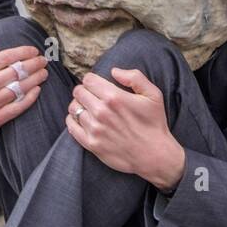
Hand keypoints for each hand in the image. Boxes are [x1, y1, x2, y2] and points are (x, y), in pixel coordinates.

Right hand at [0, 38, 47, 165]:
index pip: (5, 57)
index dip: (22, 52)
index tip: (34, 51)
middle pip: (15, 72)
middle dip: (33, 64)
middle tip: (42, 61)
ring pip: (18, 88)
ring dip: (35, 79)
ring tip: (43, 73)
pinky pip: (17, 106)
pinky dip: (30, 98)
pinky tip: (37, 89)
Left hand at [65, 67, 185, 190]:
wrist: (154, 155)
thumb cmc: (154, 123)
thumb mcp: (153, 94)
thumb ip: (135, 77)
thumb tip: (114, 71)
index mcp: (114, 97)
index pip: (88, 80)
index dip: (92, 80)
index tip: (97, 85)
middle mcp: (101, 112)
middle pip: (78, 92)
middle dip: (84, 91)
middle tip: (92, 96)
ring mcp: (95, 129)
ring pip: (73, 108)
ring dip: (79, 106)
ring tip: (88, 108)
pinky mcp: (91, 144)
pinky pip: (71, 127)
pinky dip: (73, 121)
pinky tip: (83, 120)